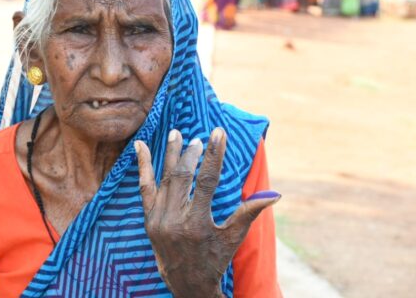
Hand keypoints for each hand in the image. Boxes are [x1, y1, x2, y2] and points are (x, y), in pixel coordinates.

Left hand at [135, 128, 280, 296]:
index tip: (218, 133)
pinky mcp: (149, 219)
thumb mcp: (233, 238)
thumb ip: (250, 213)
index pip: (207, 181)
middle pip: (183, 176)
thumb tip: (275, 194)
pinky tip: (140, 145)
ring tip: (177, 134)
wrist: (187, 283)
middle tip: (199, 139)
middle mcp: (175, 220)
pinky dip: (143, 165)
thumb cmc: (215, 259)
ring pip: (165, 178)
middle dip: (192, 153)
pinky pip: (145, 188)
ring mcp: (158, 220)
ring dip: (171, 154)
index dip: (214, 155)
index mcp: (198, 224)